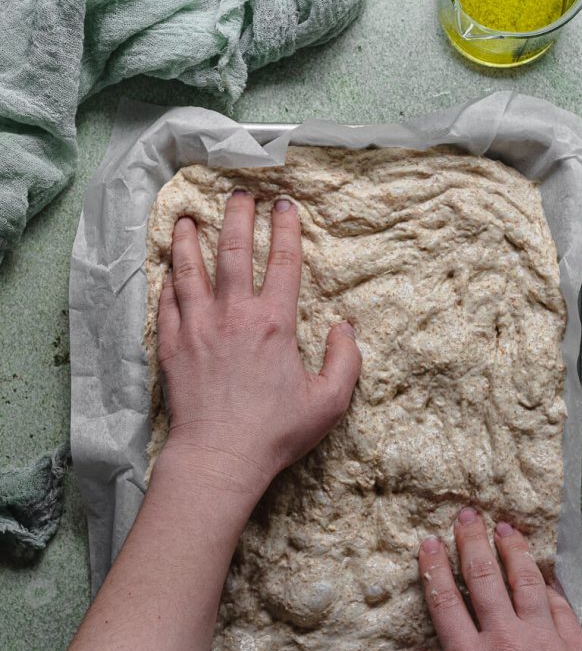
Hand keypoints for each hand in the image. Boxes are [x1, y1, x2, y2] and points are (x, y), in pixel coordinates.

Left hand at [156, 192, 361, 497]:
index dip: (286, 228)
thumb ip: (346, 360)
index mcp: (274, 322)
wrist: (219, 456)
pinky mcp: (171, 345)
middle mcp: (233, 314)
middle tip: (238, 193)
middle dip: (237, 215)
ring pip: (190, 268)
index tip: (285, 205)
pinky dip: (167, 280)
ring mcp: (197, 326)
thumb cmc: (275, 433)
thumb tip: (346, 327)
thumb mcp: (329, 402)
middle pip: (234, 250)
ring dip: (191, 239)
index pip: (283, 261)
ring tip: (188, 218)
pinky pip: (166, 302)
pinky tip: (167, 269)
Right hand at [412, 511, 581, 650]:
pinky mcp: (576, 649)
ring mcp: (545, 643)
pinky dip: (548, 582)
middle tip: (466, 515)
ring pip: (525, 581)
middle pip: (484, 578)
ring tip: (504, 526)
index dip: (435, 567)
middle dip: (472, 541)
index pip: (446, 601)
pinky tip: (541, 568)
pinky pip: (560, 605)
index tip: (429, 542)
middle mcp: (505, 644)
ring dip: (512, 550)